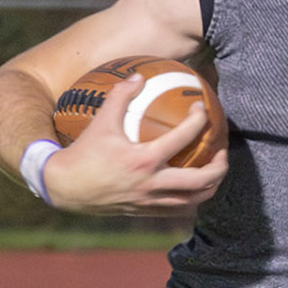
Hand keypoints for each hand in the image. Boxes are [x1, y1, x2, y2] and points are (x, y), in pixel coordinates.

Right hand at [39, 74, 227, 215]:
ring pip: (194, 199)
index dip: (198, 119)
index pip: (183, 137)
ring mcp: (151, 201)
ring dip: (211, 185)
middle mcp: (152, 183)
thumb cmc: (83, 152)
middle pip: (201, 179)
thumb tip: (139, 76)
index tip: (201, 108)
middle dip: (220, 165)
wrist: (64, 188)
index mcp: (144, 159)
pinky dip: (193, 197)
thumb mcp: (100, 121)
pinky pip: (179, 208)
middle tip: (223, 149)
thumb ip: (120, 95)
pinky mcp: (146, 211)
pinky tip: (193, 185)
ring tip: (214, 170)